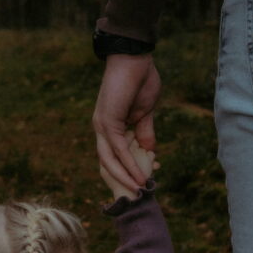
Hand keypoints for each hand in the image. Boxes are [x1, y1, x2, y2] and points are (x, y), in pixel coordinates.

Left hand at [92, 53, 160, 190]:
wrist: (134, 58)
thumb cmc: (140, 80)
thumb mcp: (145, 112)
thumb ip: (145, 133)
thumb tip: (150, 152)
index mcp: (109, 126)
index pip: (115, 155)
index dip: (129, 169)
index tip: (146, 179)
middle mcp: (101, 128)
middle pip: (108, 162)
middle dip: (123, 179)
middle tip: (138, 193)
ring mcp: (102, 125)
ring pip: (111, 160)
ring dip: (125, 177)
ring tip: (140, 190)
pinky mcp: (108, 122)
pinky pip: (118, 150)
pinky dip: (129, 164)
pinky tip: (140, 175)